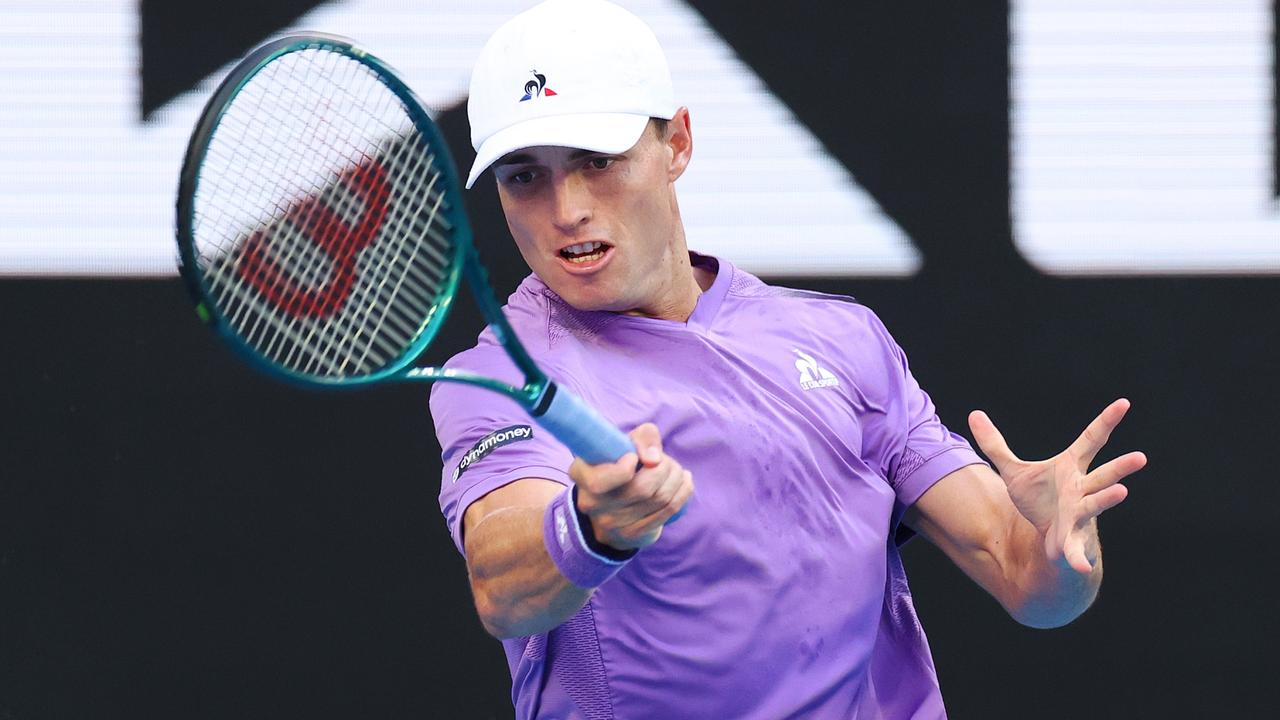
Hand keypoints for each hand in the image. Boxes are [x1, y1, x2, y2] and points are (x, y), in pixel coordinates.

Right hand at [569, 423, 693, 551]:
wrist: (611, 506)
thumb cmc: (618, 463)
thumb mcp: (623, 443)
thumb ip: (641, 438)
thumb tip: (654, 459)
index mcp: (581, 474)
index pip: (600, 481)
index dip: (624, 468)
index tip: (634, 457)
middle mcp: (591, 503)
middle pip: (642, 488)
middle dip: (665, 467)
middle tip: (665, 461)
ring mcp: (611, 523)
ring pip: (659, 498)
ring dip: (676, 478)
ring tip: (676, 470)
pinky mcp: (632, 534)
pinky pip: (668, 510)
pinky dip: (683, 492)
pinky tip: (684, 481)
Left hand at [969, 398, 1146, 574]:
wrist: (1047, 539)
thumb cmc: (1039, 500)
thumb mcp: (1013, 471)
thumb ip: (994, 445)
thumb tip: (973, 414)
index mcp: (1070, 468)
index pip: (1092, 440)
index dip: (1107, 421)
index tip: (1124, 403)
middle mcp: (1081, 489)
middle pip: (1103, 474)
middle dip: (1120, 467)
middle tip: (1139, 457)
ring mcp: (1080, 514)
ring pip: (1097, 504)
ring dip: (1108, 499)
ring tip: (1122, 492)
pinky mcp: (1071, 539)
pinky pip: (1076, 549)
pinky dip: (1079, 558)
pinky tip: (1082, 566)